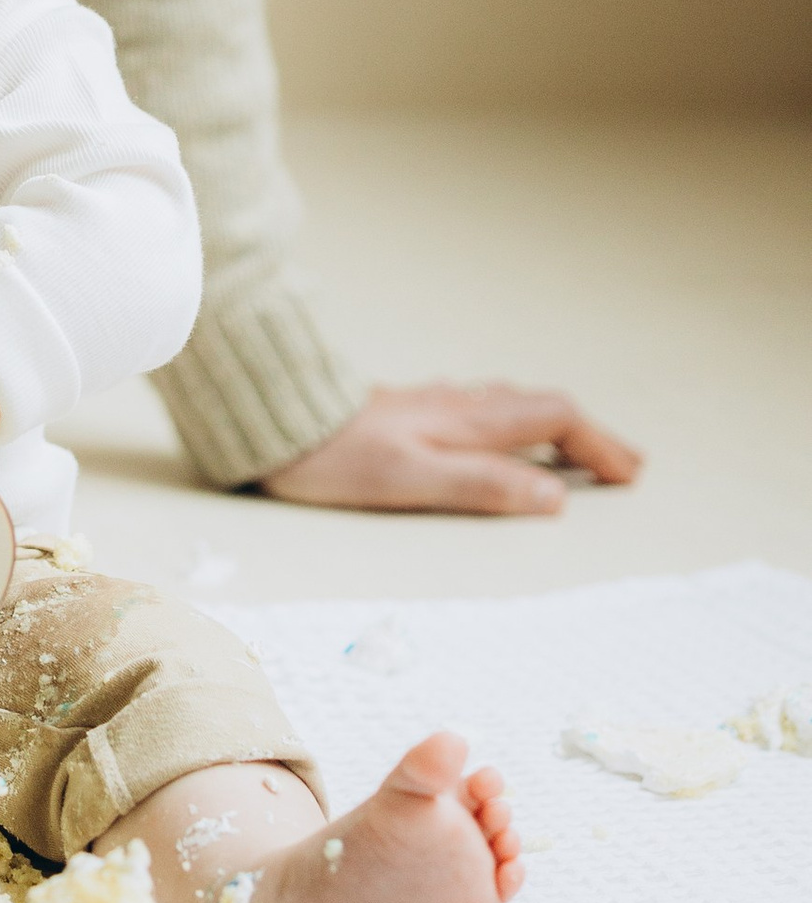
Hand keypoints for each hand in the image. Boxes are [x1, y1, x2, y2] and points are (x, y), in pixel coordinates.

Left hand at [260, 379, 642, 516]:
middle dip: (588, 436)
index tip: (629, 476)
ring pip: (509, 406)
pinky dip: (513, 424)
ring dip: (553, 427)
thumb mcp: (411, 479)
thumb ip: (482, 486)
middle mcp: (456, 404)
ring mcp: (431, 404)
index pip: (555, 419)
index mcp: (467, 420)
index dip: (598, 445)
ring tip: (577, 452)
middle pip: (540, 408)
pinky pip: (480, 410)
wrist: (273, 421)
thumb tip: (553, 499)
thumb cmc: (335, 458)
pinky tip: (496, 435)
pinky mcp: (407, 411)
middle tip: (623, 467)